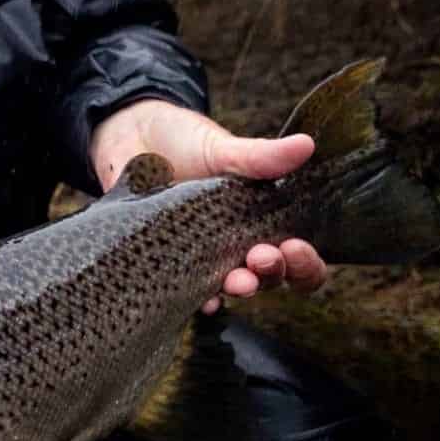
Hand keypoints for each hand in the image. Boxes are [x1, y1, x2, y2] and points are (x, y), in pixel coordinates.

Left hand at [89, 98, 328, 313]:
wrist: (133, 139)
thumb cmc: (186, 144)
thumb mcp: (223, 149)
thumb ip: (261, 157)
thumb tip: (306, 145)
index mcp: (263, 222)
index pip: (298, 257)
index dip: (305, 262)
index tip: (294, 246)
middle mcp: (239, 247)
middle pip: (271, 277)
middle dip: (273, 272)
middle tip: (262, 257)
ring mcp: (206, 259)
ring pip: (233, 286)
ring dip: (240, 287)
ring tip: (239, 281)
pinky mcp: (171, 265)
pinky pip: (189, 293)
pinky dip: (198, 300)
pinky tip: (204, 301)